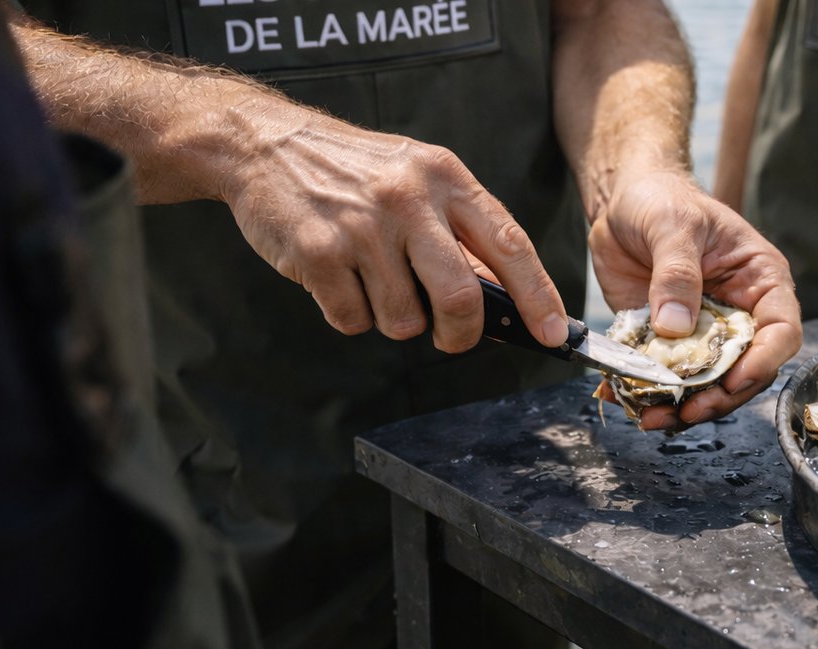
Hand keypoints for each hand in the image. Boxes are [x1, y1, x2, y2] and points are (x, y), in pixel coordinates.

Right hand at [222, 103, 567, 352]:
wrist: (262, 143)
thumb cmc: (353, 171)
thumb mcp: (418, 179)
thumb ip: (460, 231)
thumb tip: (506, 299)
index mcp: (446, 177)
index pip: (510, 245)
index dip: (539, 296)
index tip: (555, 334)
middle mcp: (409, 198)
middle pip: (461, 296)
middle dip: (460, 333)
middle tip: (449, 336)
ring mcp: (362, 226)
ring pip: (403, 319)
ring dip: (393, 318)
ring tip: (372, 280)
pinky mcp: (318, 252)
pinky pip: (353, 320)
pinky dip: (349, 314)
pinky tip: (337, 278)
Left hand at [589, 170, 801, 430]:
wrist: (624, 201)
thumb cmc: (663, 200)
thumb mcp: (673, 225)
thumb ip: (677, 273)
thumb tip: (676, 327)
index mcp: (760, 281)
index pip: (781, 331)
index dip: (763, 361)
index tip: (733, 379)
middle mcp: (739, 313)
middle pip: (746, 370)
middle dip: (718, 396)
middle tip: (687, 411)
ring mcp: (704, 332)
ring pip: (707, 383)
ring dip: (682, 406)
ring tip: (650, 416)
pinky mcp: (669, 342)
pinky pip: (666, 376)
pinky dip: (646, 392)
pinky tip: (623, 398)